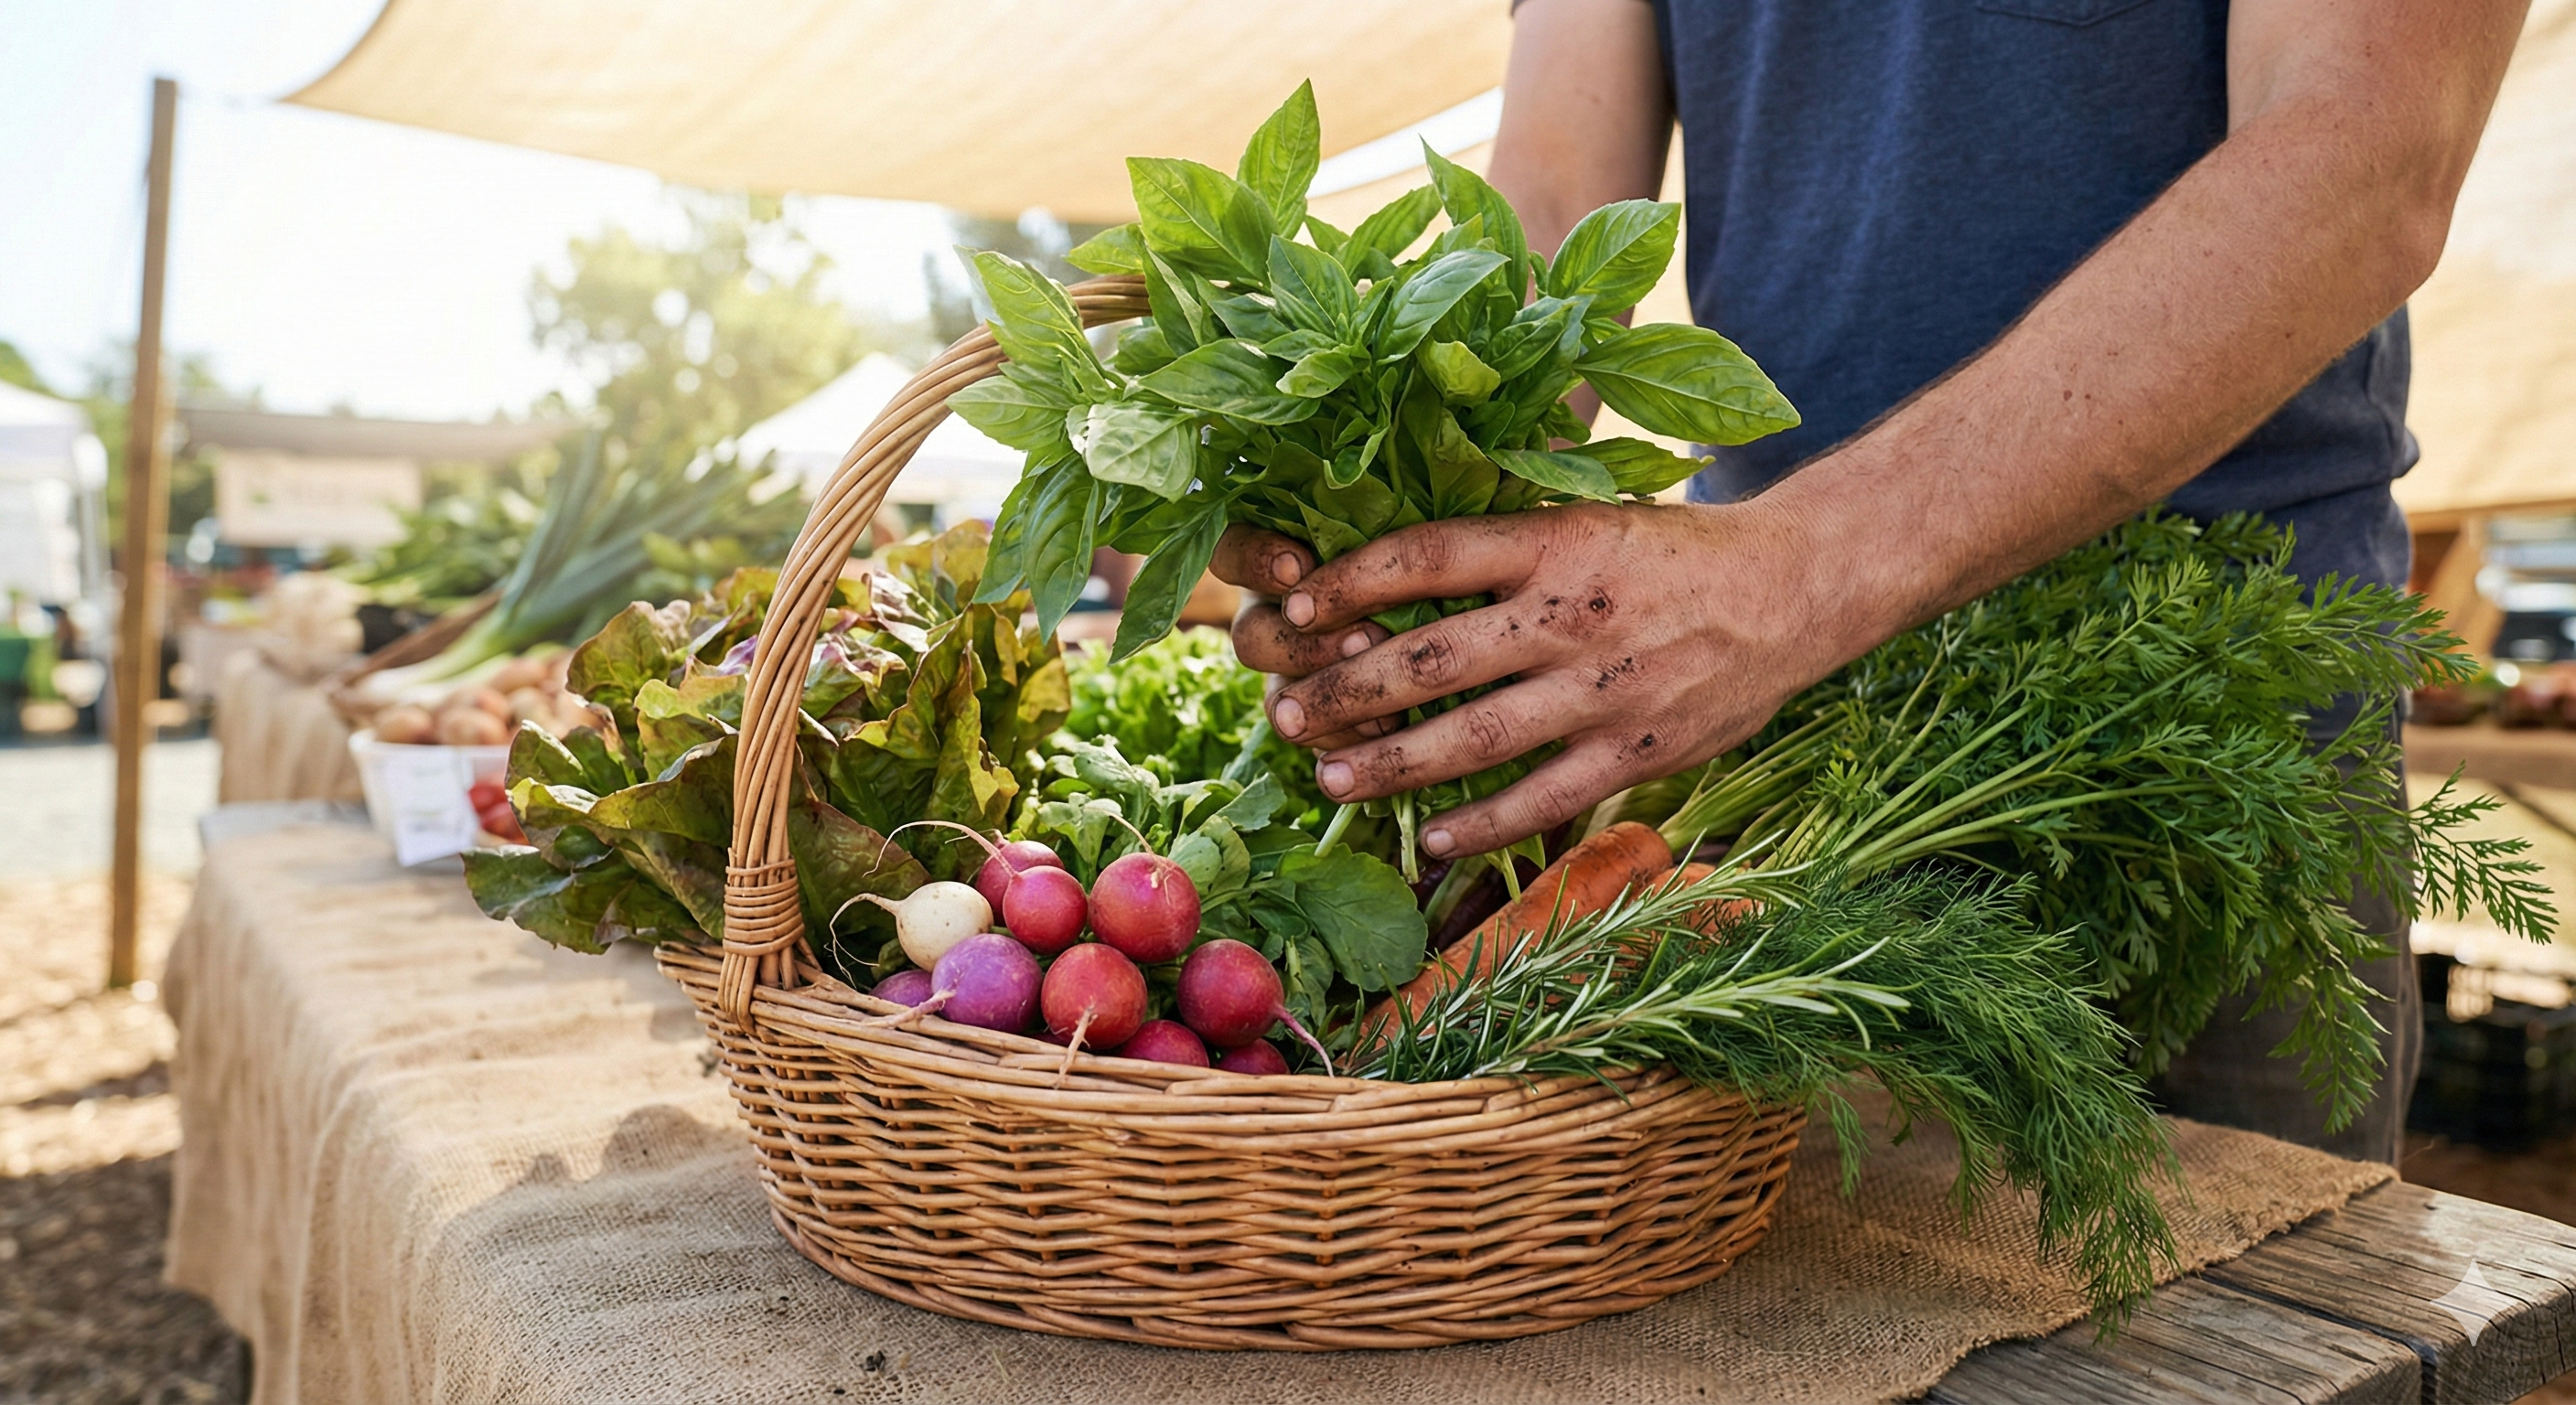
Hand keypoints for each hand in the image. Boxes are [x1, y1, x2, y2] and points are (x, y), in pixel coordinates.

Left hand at [1214, 501, 1858, 859]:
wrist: (1795, 587)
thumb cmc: (1671, 550)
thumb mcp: (1589, 515)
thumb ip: (1505, 542)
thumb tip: (1392, 566)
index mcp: (1553, 540)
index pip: (1426, 557)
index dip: (1350, 583)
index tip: (1296, 608)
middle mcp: (1570, 613)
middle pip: (1430, 658)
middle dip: (1343, 691)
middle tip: (1284, 713)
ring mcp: (1604, 691)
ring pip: (1473, 738)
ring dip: (1390, 766)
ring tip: (1330, 778)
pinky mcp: (1637, 755)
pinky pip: (1544, 800)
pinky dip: (1483, 825)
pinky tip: (1431, 839)